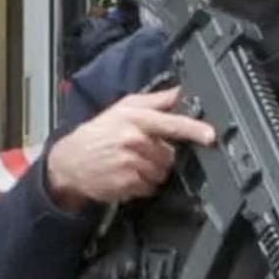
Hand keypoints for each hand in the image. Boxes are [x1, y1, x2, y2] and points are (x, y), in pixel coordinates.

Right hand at [44, 87, 214, 212]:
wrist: (68, 162)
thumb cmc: (97, 134)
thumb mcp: (122, 109)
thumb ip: (155, 100)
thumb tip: (179, 92)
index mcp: (135, 119)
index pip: (170, 123)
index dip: (193, 129)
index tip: (210, 135)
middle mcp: (133, 140)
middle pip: (171, 153)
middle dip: (162, 154)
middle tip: (141, 151)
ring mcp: (130, 164)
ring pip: (162, 172)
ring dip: (153, 171)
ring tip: (132, 162)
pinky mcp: (126, 184)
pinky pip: (150, 187)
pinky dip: (143, 184)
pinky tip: (127, 175)